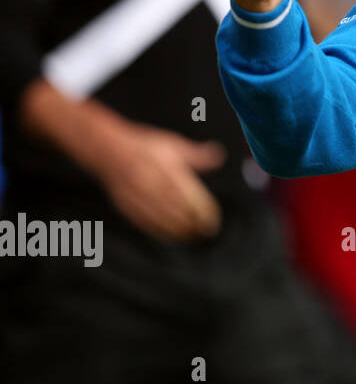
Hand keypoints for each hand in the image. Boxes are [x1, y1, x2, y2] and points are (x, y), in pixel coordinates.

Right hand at [94, 121, 224, 241]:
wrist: (108, 150)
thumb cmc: (144, 147)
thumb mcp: (173, 145)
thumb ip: (197, 156)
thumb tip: (219, 157)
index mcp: (166, 169)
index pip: (189, 196)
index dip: (202, 212)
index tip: (213, 221)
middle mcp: (151, 184)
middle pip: (176, 210)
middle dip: (193, 224)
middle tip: (207, 233)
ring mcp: (137, 197)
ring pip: (161, 219)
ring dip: (179, 231)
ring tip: (193, 237)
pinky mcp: (126, 206)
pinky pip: (144, 223)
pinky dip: (159, 232)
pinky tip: (170, 237)